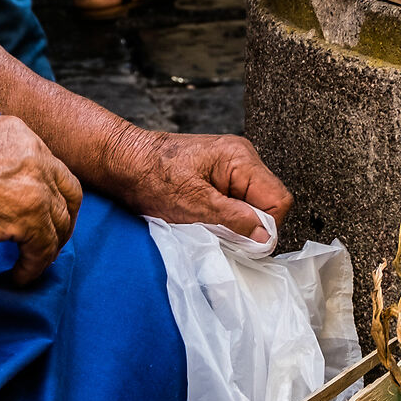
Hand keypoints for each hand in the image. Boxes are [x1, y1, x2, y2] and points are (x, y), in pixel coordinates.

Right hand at [0, 115, 81, 283]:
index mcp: (22, 135)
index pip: (53, 168)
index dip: (53, 194)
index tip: (44, 212)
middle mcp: (36, 157)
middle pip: (69, 194)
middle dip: (64, 220)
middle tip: (51, 240)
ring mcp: (36, 187)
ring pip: (59, 225)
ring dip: (49, 247)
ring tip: (33, 262)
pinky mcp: (28, 216)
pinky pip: (43, 249)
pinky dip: (33, 267)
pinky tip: (19, 275)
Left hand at [106, 128, 292, 241]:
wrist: (122, 162)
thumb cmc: (151, 176)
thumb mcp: (195, 205)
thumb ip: (235, 220)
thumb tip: (266, 237)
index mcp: (240, 158)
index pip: (278, 199)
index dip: (266, 226)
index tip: (245, 242)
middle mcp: (241, 158)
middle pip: (267, 202)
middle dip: (249, 225)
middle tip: (222, 235)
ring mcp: (230, 166)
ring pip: (251, 205)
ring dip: (235, 222)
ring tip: (208, 224)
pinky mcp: (218, 175)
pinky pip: (235, 201)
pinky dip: (224, 216)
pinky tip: (204, 218)